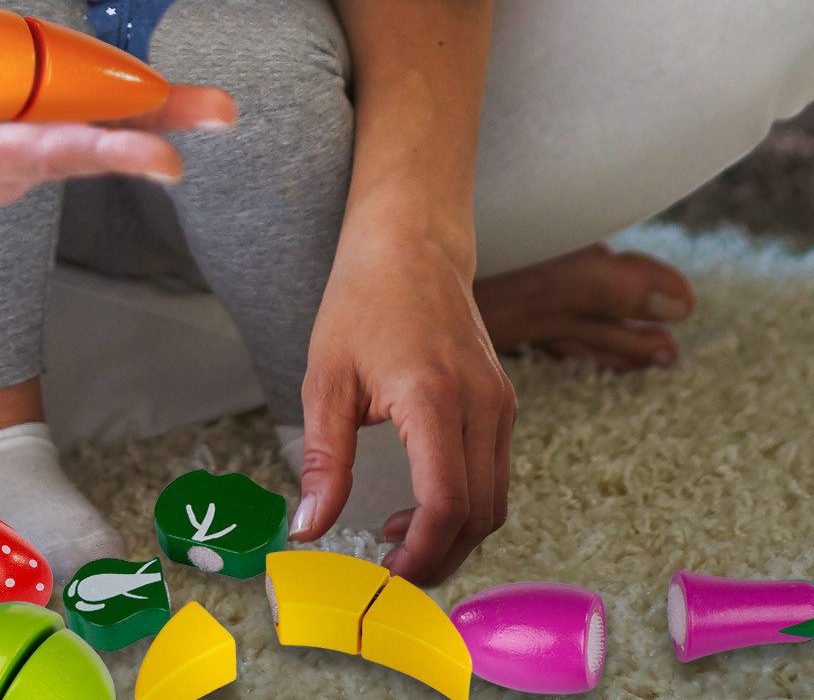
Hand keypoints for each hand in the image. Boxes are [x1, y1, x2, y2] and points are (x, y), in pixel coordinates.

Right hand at [0, 76, 238, 225]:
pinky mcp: (5, 141)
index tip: (153, 154)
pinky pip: (68, 124)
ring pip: (81, 137)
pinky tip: (170, 101)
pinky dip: (120, 112)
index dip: (89, 151)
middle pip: (75, 149)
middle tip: (218, 113)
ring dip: (147, 122)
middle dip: (145, 134)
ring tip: (214, 105)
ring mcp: (1, 160)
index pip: (26, 155)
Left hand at [292, 221, 515, 585]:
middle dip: (439, 557)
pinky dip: (467, 503)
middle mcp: (482, 403)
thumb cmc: (363, 298)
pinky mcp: (504, 400)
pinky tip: (420, 501)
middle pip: (480, 515)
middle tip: (391, 571)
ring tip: (399, 538)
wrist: (410, 241)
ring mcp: (501, 402)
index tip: (386, 572)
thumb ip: (325, 458)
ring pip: (496, 501)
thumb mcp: (327, 376)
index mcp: (435, 397)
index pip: (447, 503)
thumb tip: (309, 527)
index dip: (421, 552)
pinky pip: (497, 473)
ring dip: (455, 535)